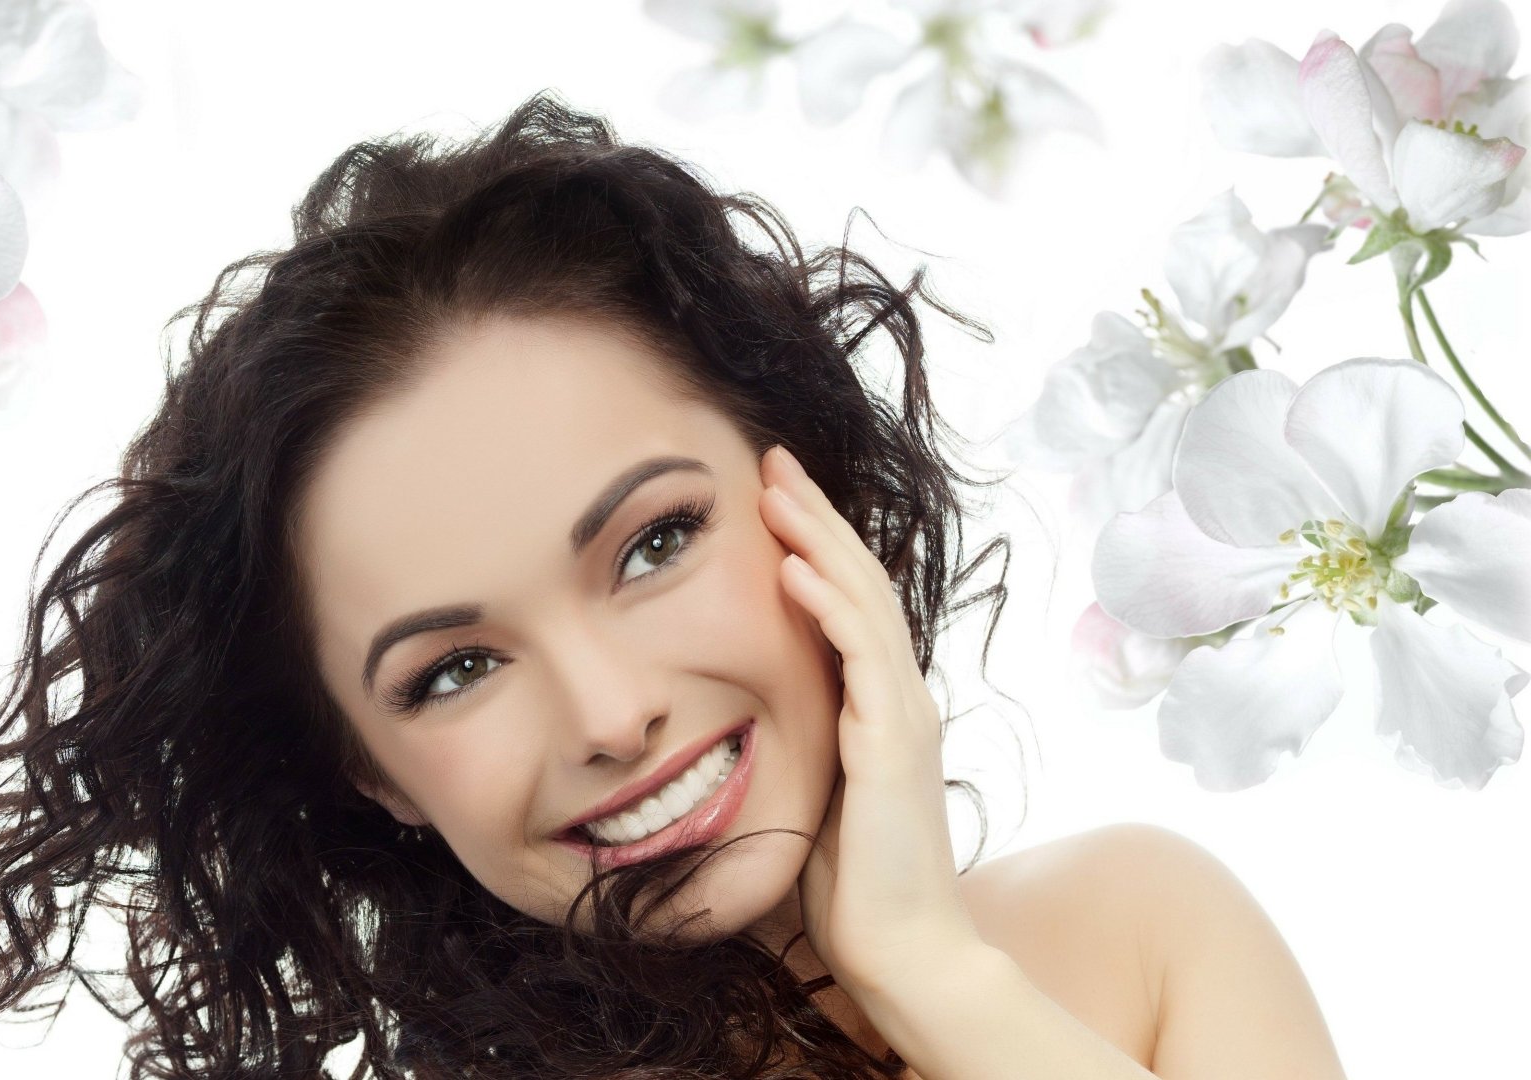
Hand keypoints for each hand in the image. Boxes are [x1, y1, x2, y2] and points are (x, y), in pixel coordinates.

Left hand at [757, 444, 983, 995]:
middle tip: (772, 460)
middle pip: (859, 583)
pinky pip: (859, 658)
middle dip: (815, 517)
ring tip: (776, 489)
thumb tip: (731, 725)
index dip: (814, 545)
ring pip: (863, 603)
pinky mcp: (893, 746)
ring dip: (818, 540)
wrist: (903, 953)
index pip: (848, 603)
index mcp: (879, 707)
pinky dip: (826, 607)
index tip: (770, 496)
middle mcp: (900, 699)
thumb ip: (791, 746)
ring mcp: (902, 717)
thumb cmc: (851, 888)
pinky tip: (792, 568)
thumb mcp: (809, 793)